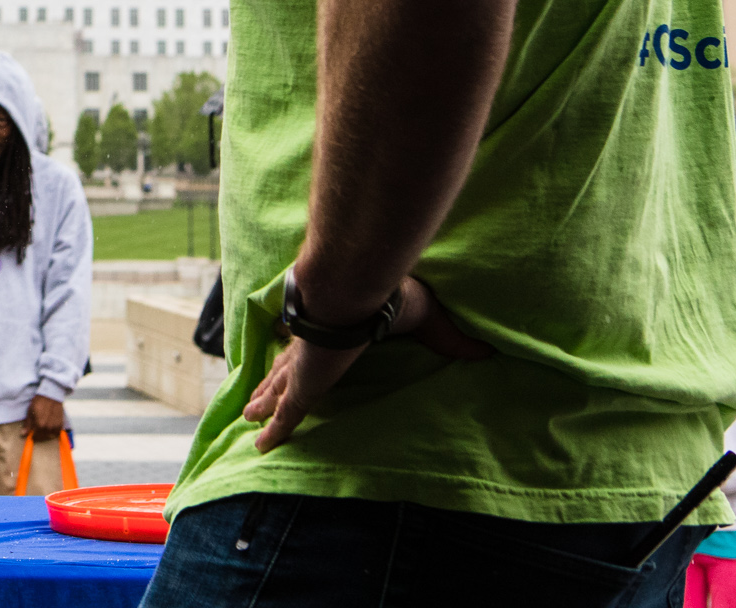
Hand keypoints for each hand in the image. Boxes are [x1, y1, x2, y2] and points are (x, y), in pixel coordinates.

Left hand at [26, 394, 64, 435]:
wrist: (51, 395)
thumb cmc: (39, 402)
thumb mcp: (30, 411)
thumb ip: (28, 424)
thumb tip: (23, 434)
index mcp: (39, 424)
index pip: (36, 436)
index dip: (33, 436)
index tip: (32, 435)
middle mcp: (48, 426)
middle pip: (43, 437)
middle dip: (39, 436)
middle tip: (37, 432)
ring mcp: (55, 426)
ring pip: (50, 436)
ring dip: (46, 434)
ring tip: (43, 429)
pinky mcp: (61, 423)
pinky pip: (57, 433)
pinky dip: (53, 432)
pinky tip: (50, 428)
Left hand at [242, 276, 490, 450]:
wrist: (355, 289)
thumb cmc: (388, 296)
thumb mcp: (427, 318)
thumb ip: (450, 339)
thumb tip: (486, 351)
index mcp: (338, 330)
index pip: (317, 346)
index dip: (305, 356)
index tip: (294, 361)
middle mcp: (314, 348)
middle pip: (287, 370)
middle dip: (272, 382)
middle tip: (256, 397)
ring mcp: (305, 368)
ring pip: (279, 390)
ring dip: (264, 403)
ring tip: (249, 416)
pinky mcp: (303, 386)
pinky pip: (285, 415)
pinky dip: (274, 431)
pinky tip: (260, 446)